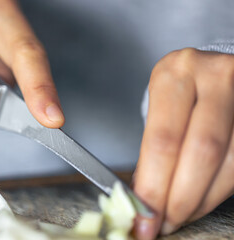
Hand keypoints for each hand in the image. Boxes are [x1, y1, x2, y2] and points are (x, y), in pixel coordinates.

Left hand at [133, 48, 233, 238]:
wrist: (212, 74)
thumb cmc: (180, 95)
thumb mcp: (159, 109)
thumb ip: (153, 151)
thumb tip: (144, 199)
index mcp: (174, 74)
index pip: (163, 140)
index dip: (155, 187)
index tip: (144, 217)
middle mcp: (214, 76)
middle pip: (201, 152)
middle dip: (180, 199)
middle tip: (163, 224)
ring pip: (231, 162)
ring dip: (203, 200)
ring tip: (180, 215)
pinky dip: (220, 190)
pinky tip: (201, 199)